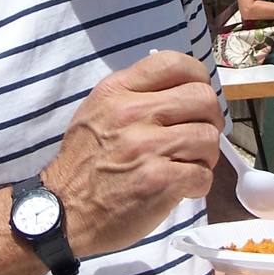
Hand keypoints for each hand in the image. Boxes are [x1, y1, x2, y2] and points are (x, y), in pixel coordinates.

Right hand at [46, 51, 222, 257]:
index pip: (173, 62)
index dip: (198, 77)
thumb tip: (179, 89)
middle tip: (199, 136)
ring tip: (189, 165)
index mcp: (116, 91)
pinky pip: (203, 173)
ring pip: (208, 137)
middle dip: (210, 119)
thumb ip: (134, 94)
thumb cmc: (84, 163)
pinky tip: (182, 188)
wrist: (63, 212)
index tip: (197, 97)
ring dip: (206, 155)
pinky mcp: (159, 180)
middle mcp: (132, 113)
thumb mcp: (97, 112)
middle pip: (202, 98)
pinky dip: (199, 183)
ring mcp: (147, 147)